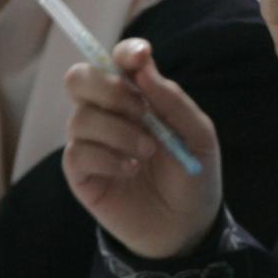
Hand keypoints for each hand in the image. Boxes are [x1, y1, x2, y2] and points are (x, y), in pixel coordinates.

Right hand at [61, 40, 222, 259]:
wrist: (188, 225)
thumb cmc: (193, 175)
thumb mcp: (198, 135)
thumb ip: (173, 100)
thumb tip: (143, 69)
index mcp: (138, 98)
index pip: (116, 61)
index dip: (124, 53)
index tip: (139, 58)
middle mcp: (108, 114)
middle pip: (80, 78)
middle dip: (111, 91)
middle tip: (142, 113)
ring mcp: (90, 141)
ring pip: (81, 117)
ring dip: (120, 133)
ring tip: (147, 153)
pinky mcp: (80, 172)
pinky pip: (79, 153)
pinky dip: (109, 159)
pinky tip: (131, 171)